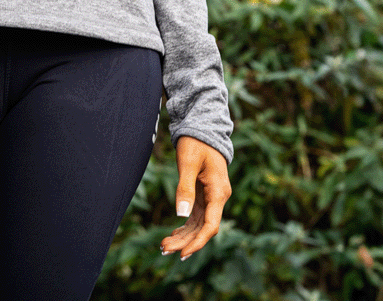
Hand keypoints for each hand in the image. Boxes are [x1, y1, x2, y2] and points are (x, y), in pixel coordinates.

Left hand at [160, 136, 230, 259]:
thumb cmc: (196, 143)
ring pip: (199, 223)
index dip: (197, 241)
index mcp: (218, 192)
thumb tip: (181, 215)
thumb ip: (185, 188)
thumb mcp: (187, 163)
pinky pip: (197, 215)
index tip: (182, 253)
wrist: (203, 127)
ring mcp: (212, 197)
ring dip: (184, 235)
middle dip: (185, 241)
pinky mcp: (205, 193)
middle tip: (163, 249)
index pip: (211, 225)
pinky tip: (174, 233)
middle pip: (203, 228)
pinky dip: (186, 225)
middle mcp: (218, 197)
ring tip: (164, 246)